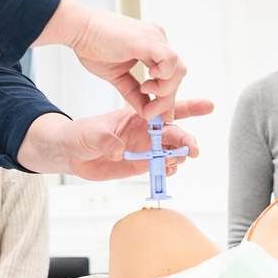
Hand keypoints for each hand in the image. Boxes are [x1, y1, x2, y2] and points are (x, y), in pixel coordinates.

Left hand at [19, 100, 215, 179]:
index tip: (207, 107)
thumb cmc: (80, 134)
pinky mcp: (140, 166)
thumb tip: (119, 151)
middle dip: (186, 139)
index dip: (190, 106)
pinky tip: (169, 171)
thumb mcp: (91, 134)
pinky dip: (169, 169)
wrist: (70, 154)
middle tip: (192, 150)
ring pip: (171, 151)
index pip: (167, 107)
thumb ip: (106, 140)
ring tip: (178, 161)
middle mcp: (145, 131)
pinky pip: (161, 167)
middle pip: (174, 133)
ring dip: (179, 156)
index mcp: (137, 115)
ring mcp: (144, 149)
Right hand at [34, 0, 186, 118]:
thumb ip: (134, 93)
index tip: (159, 115)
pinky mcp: (148, 41)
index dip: (167, 96)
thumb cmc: (93, 47)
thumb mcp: (118, 77)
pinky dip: (164, 75)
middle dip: (167, 98)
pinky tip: (148, 79)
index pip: (171, 75)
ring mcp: (155, 38)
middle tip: (151, 112)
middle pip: (178, 74)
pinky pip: (170, 59)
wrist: (78, 30)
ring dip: (165, 89)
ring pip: (178, 69)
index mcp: (152, 47)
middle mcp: (158, 40)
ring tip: (146, 91)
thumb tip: (146, 111)